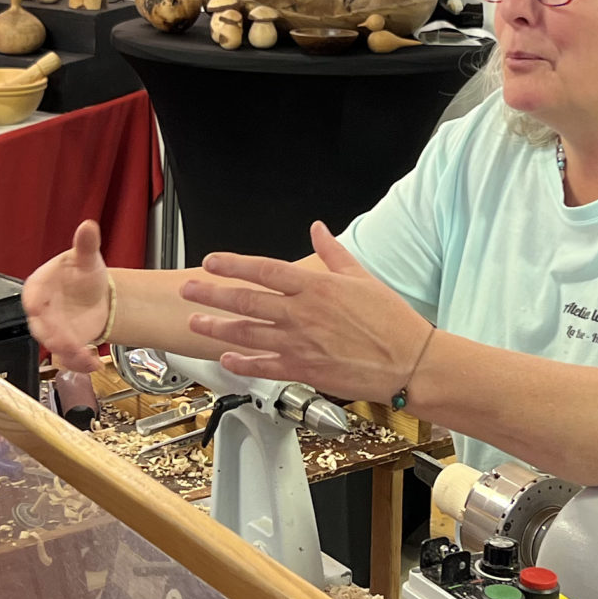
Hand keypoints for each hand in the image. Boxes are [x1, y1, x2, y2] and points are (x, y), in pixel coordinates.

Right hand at [23, 220, 110, 373]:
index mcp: (40, 285)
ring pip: (52, 345)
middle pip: (40, 325)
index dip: (33, 301)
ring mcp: (51, 329)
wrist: (96, 296)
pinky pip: (66, 357)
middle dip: (52, 335)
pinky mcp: (64, 345)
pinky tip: (92, 363)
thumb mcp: (86, 257)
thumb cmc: (82, 273)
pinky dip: (78, 363)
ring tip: (84, 357)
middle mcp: (41, 310)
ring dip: (67, 353)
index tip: (36, 307)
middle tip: (64, 341)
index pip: (32, 293)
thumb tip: (88, 226)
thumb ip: (85, 244)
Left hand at [178, 222, 431, 402]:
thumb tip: (317, 228)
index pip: (264, 269)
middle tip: (189, 290)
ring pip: (247, 333)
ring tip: (195, 323)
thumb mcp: (362, 278)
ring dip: (217, 328)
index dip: (234, 264)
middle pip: (246, 300)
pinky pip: (264, 366)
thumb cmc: (391, 321)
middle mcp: (302, 313)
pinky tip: (226, 358)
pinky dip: (242, 363)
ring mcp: (300, 343)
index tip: (212, 261)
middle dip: (212, 294)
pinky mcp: (304, 370)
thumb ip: (333, 253)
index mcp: (316, 287)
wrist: (408, 362)